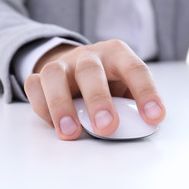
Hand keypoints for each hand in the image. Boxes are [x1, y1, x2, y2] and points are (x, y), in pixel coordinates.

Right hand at [24, 40, 165, 139]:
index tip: (154, 117)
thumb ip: (133, 104)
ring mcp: (63, 64)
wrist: (78, 67)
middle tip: (107, 127)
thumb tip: (143, 127)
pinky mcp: (41, 75)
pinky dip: (42, 107)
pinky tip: (56, 126)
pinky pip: (34, 86)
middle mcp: (90, 56)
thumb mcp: (127, 88)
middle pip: (91, 71)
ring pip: (55, 75)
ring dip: (62, 105)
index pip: (135, 69)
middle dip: (98, 100)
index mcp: (118, 55)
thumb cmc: (110, 82)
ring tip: (71, 133)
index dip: (146, 92)